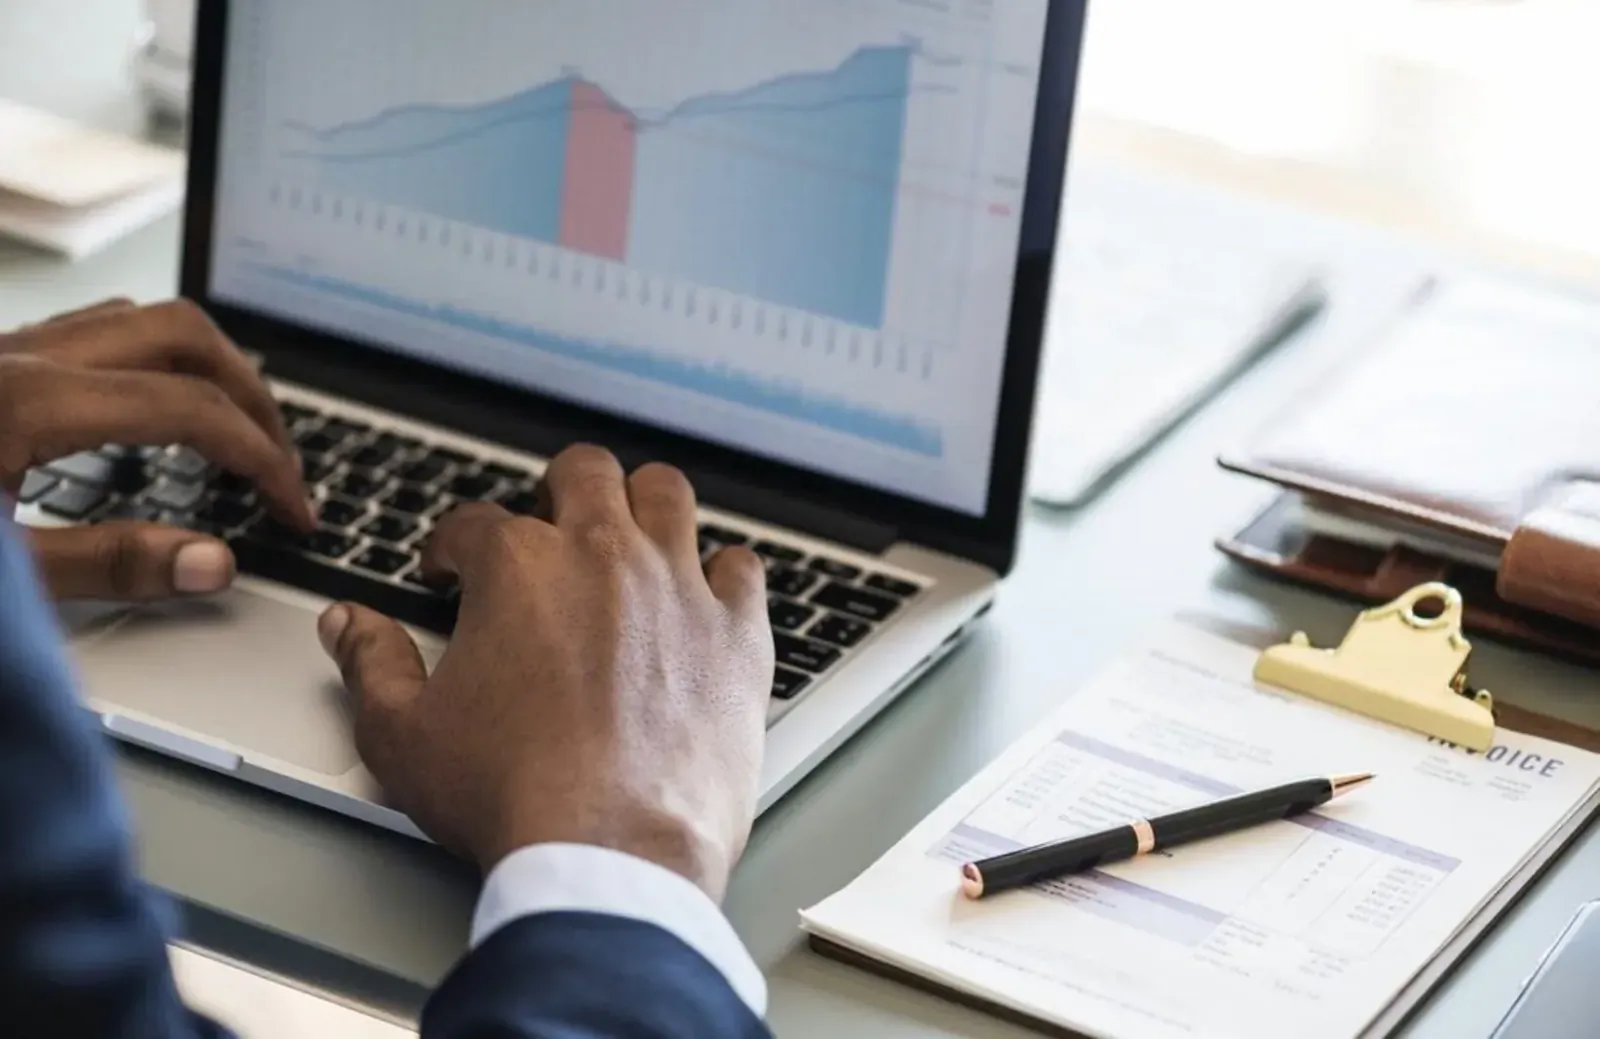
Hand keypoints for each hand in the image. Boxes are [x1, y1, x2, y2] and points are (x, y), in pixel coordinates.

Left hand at [1, 298, 313, 599]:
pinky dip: (153, 366)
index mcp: (25, 400)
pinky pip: (95, 333)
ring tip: (234, 436)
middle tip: (279, 465)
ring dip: (207, 370)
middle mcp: (19, 355)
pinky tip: (154, 419)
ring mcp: (3, 349)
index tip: (292, 508)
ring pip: (140, 320)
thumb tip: (213, 561)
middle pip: (183, 334)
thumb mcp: (1, 574)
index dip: (260, 459)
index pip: (190, 407)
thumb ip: (105, 564)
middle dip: (251, 397)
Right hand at [317, 445, 773, 898]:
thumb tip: (348, 624)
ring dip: (643, 505)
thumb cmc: (509, 796)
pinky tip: (705, 595)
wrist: (610, 852)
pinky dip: (722, 574)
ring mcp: (679, 587)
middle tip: (549, 529)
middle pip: (585, 473)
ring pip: (667, 494)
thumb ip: (371, 665)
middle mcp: (603, 555)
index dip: (453, 548)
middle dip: (558, 491)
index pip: (474, 523)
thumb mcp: (403, 735)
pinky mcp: (737, 632)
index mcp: (518, 568)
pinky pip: (743, 567)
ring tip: (629, 535)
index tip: (452, 574)